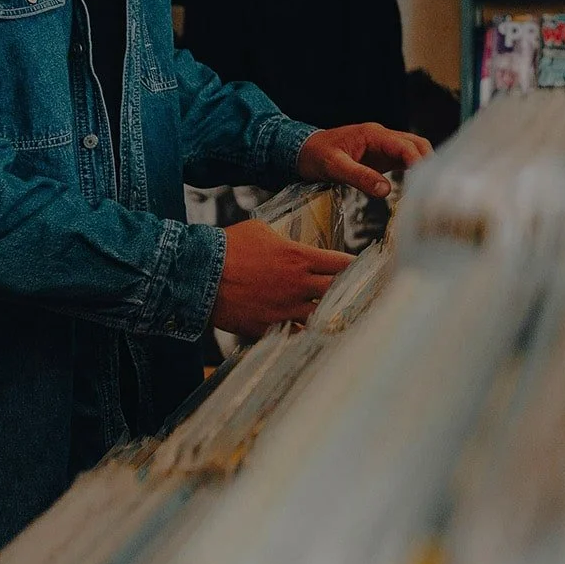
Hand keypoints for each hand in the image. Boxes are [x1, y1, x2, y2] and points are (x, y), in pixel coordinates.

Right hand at [211, 219, 355, 337]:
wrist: (199, 274)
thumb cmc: (229, 246)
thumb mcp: (262, 230)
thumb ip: (285, 240)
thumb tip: (295, 244)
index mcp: (300, 258)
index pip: (344, 264)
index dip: (358, 267)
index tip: (365, 269)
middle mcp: (299, 285)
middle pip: (340, 292)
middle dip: (352, 292)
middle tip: (362, 294)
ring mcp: (285, 309)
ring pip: (322, 317)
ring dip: (330, 315)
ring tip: (339, 315)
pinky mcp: (269, 327)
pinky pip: (296, 333)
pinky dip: (304, 331)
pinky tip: (310, 331)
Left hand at [297, 123, 432, 198]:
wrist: (302, 150)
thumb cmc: (316, 155)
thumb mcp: (334, 167)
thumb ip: (360, 177)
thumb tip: (386, 191)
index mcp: (373, 134)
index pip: (404, 145)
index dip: (418, 161)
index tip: (424, 180)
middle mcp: (382, 137)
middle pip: (416, 144)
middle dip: (427, 162)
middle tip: (432, 186)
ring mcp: (383, 146)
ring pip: (413, 151)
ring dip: (422, 166)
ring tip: (428, 189)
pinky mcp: (381, 157)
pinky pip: (404, 160)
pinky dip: (413, 171)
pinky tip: (416, 186)